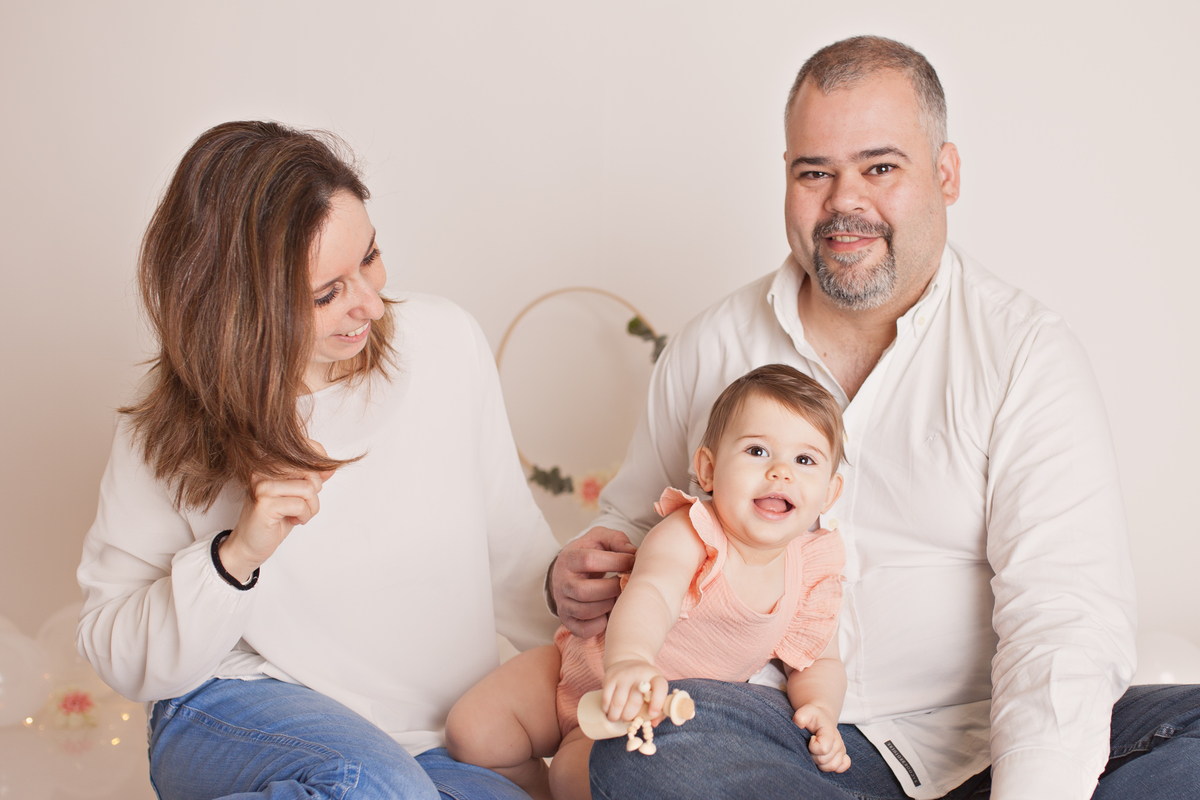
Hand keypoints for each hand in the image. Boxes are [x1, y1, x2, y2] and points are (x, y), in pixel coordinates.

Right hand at [218, 442, 335, 581]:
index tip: (322, 477)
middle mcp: (262, 470)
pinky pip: (300, 505)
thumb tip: (329, 466)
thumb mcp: (295, 495)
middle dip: (315, 492)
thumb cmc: (273, 520)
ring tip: (299, 515)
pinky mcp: (264, 503)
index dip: (319, 460)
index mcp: (268, 463)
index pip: (302, 446)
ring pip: (308, 488)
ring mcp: (261, 485)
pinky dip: (304, 516)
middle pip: (309, 470)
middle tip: (304, 506)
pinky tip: (293, 520)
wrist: (249, 545)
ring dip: (311, 507)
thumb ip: (310, 479)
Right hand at [552, 527, 636, 637]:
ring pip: (586, 611)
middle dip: (613, 588)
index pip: (589, 560)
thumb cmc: (589, 552)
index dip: (615, 561)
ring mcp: (563, 604)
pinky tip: (609, 611)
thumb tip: (633, 553)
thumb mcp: (600, 538)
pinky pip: (584, 630)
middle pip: (585, 591)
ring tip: (619, 596)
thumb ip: (616, 539)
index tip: (632, 561)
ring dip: (609, 606)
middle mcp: (562, 583)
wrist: (567, 571)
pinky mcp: (568, 621)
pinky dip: (601, 624)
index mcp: (569, 559)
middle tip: (625, 583)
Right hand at [602, 659, 667, 722]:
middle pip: (634, 701)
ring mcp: (623, 675)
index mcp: (655, 677)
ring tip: (616, 717)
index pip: (659, 688)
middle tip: (627, 718)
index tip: (652, 714)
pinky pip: (606, 699)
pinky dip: (606, 709)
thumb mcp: (656, 690)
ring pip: (618, 703)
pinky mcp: (609, 677)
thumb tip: (653, 724)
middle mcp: (640, 674)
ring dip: (616, 716)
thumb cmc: (645, 683)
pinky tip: (609, 710)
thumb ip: (660, 709)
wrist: (628, 661)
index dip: (657, 703)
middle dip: (629, 716)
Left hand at [793, 704, 850, 772]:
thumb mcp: (806, 712)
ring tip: (815, 753)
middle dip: (813, 756)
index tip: (810, 739)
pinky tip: (825, 759)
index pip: (823, 748)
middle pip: (824, 760)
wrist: (821, 720)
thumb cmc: (813, 718)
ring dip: (820, 763)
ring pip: (831, 766)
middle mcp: (838, 742)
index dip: (812, 747)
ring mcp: (842, 750)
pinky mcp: (844, 757)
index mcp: (830, 732)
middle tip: (810, 747)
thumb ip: (801, 716)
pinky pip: (841, 768)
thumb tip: (799, 725)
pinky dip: (832, 767)